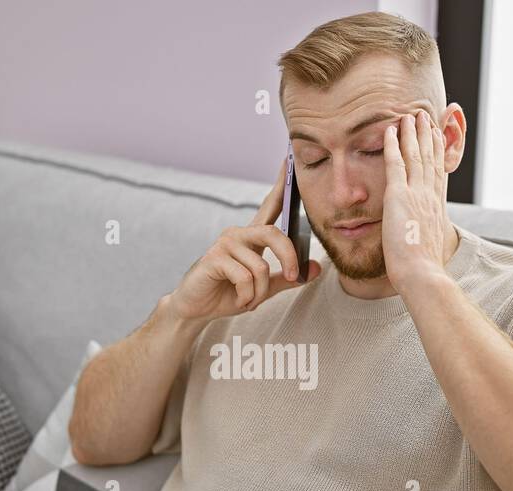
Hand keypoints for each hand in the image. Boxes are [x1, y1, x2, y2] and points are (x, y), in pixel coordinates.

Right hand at [168, 155, 321, 322]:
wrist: (196, 309)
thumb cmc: (228, 294)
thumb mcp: (263, 288)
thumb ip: (287, 278)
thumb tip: (316, 268)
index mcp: (252, 237)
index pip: (271, 205)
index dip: (281, 184)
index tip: (289, 159)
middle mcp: (238, 234)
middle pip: (275, 234)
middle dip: (289, 259)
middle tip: (292, 276)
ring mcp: (225, 243)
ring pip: (260, 267)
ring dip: (259, 292)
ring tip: (248, 300)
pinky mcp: (214, 257)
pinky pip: (245, 278)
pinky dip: (246, 296)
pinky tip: (238, 300)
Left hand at [381, 110, 451, 290]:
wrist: (422, 273)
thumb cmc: (423, 269)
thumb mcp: (428, 247)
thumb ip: (424, 237)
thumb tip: (422, 244)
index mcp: (436, 207)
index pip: (438, 172)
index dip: (437, 151)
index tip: (436, 135)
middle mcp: (430, 196)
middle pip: (430, 158)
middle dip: (427, 135)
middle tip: (425, 116)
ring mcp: (416, 194)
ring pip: (415, 155)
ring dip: (412, 132)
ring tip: (410, 115)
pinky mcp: (400, 196)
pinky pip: (396, 163)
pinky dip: (393, 144)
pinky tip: (390, 130)